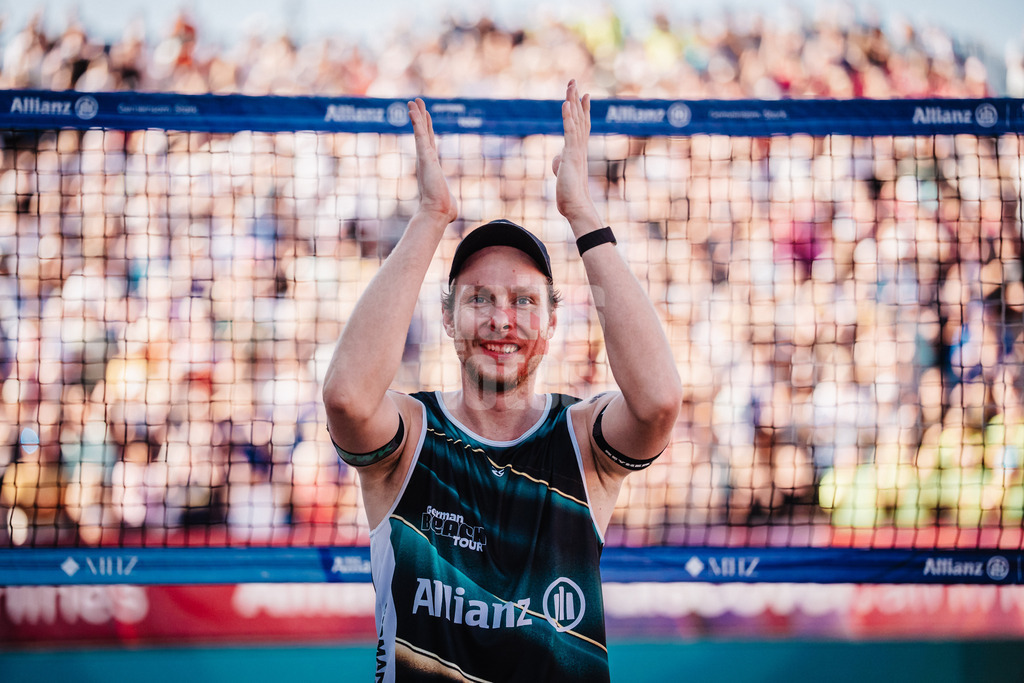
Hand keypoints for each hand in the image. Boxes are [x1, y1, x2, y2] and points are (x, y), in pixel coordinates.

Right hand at [409, 98, 457, 222]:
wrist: (438, 211)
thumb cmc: (444, 209)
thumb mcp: (449, 203)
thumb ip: (449, 202)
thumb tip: (452, 213)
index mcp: (431, 165)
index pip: (429, 143)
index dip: (426, 129)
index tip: (425, 118)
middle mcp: (426, 159)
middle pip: (423, 133)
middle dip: (420, 117)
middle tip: (416, 102)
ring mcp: (424, 157)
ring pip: (420, 131)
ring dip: (417, 115)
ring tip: (413, 100)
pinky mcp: (425, 156)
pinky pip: (419, 135)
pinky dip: (416, 122)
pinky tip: (413, 110)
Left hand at [553, 80, 599, 227]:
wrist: (576, 206)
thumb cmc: (569, 194)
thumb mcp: (562, 174)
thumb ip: (560, 163)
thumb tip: (557, 160)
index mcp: (578, 151)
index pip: (581, 125)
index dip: (581, 109)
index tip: (583, 95)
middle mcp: (580, 147)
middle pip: (579, 117)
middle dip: (576, 98)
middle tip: (574, 82)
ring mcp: (576, 150)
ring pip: (575, 120)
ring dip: (572, 101)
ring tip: (571, 85)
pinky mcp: (571, 155)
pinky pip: (570, 132)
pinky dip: (568, 117)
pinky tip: (566, 104)